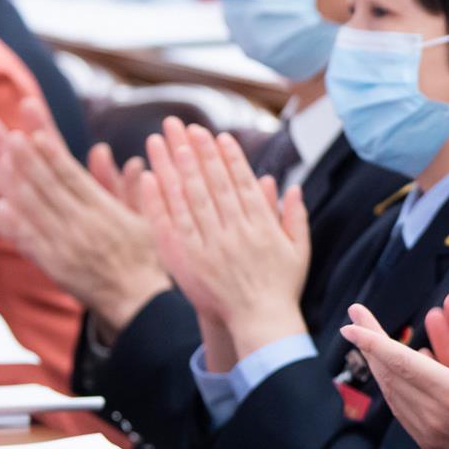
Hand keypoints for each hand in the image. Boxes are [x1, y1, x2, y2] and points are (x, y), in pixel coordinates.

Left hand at [0, 107, 171, 329]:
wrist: (140, 305)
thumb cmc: (147, 258)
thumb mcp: (147, 218)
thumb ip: (129, 187)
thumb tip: (124, 157)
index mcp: (104, 211)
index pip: (71, 174)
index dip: (48, 151)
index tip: (28, 129)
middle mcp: (80, 225)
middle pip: (41, 182)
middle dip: (15, 151)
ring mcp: (63, 245)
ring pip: (25, 204)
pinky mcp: (51, 263)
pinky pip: (20, 238)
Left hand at [138, 116, 311, 363]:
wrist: (261, 323)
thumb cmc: (281, 288)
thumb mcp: (298, 251)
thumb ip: (294, 217)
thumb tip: (291, 187)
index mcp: (260, 224)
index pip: (241, 181)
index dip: (227, 156)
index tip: (216, 135)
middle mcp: (235, 229)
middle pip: (212, 182)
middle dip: (197, 150)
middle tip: (184, 125)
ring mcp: (211, 244)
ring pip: (189, 197)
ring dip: (176, 166)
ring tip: (164, 141)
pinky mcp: (190, 260)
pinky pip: (173, 225)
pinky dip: (160, 201)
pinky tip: (150, 178)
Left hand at [341, 294, 448, 448]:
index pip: (401, 363)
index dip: (374, 340)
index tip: (352, 322)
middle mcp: (435, 418)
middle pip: (390, 376)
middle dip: (370, 344)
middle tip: (357, 319)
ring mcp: (430, 436)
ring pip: (393, 395)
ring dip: (379, 366)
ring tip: (371, 342)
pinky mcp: (432, 447)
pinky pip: (402, 412)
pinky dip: (393, 389)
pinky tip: (394, 374)